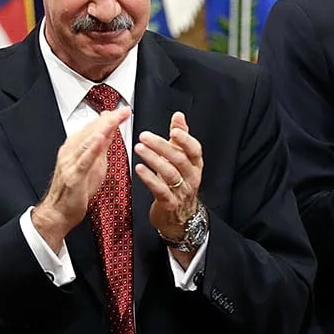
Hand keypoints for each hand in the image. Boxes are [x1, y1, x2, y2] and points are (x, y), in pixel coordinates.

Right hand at [31, 106, 131, 251]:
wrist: (58, 212)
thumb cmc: (75, 191)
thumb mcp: (94, 166)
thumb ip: (100, 148)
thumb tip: (109, 132)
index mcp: (75, 147)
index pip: (93, 128)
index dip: (108, 118)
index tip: (122, 111)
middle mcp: (70, 151)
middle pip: (91, 131)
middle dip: (108, 120)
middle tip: (122, 111)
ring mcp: (70, 163)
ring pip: (87, 142)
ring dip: (101, 129)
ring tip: (113, 119)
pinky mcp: (73, 176)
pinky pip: (83, 161)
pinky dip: (91, 149)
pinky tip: (99, 139)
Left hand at [134, 111, 203, 252]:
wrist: (179, 217)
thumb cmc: (179, 184)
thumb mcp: (182, 159)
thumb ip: (180, 137)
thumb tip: (179, 116)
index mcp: (195, 164)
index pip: (194, 149)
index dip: (185, 139)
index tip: (173, 130)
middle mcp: (190, 177)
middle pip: (179, 159)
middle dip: (161, 146)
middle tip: (145, 136)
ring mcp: (181, 191)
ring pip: (169, 173)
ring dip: (153, 159)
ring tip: (139, 148)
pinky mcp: (169, 203)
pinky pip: (160, 189)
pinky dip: (149, 178)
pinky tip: (139, 169)